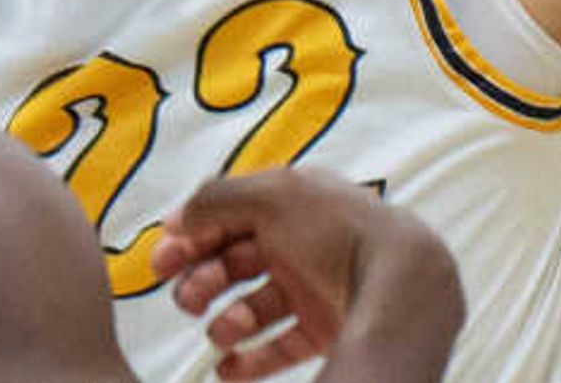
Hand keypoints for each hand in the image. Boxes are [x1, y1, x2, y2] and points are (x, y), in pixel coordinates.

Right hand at [151, 169, 461, 379]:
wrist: (399, 282)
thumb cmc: (339, 230)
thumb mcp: (274, 194)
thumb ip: (217, 199)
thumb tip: (177, 218)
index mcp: (294, 205)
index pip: (229, 218)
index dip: (192, 238)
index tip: (161, 261)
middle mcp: (303, 245)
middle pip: (233, 265)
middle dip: (201, 282)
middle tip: (192, 297)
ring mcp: (315, 289)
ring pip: (250, 309)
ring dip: (224, 323)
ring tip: (226, 330)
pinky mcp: (325, 330)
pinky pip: (276, 349)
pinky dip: (247, 361)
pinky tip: (228, 366)